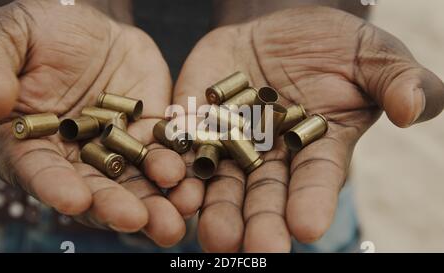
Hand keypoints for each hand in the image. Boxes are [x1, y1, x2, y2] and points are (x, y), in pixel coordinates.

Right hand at [0, 0, 185, 246]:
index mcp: (33, 143)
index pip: (41, 171)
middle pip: (95, 188)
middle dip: (117, 206)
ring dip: (156, 200)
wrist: (90, 28)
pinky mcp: (150, 133)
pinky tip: (193, 180)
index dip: (56, 186)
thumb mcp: (12, 37)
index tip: (74, 200)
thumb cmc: (41, 34)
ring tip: (176, 216)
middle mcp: (76, 156)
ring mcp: (117, 147)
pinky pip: (166, 152)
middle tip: (138, 220)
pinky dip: (179, 167)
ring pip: (136, 180)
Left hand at [172, 6, 443, 251]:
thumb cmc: (335, 45)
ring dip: (213, 207)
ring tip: (209, 233)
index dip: (312, 203)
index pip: (316, 180)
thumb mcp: (373, 54)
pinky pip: (184, 142)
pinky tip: (169, 179)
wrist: (281, 28)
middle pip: (264, 194)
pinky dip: (176, 160)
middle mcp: (272, 155)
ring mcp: (231, 139)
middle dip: (259, 222)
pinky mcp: (197, 118)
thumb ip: (397, 81)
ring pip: (220, 180)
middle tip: (254, 248)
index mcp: (318, 147)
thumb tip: (414, 110)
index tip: (305, 227)